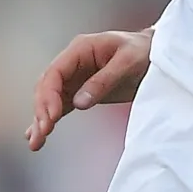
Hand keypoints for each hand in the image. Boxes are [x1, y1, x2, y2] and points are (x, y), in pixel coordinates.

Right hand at [26, 27, 152, 149]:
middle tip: (44, 131)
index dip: (49, 95)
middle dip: (43, 110)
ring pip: (49, 99)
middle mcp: (72, 63)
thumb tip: (79, 103)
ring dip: (41, 119)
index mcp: (80, 49)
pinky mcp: (80, 91)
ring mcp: (74, 78)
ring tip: (36, 142)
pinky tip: (37, 135)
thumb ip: (103, 82)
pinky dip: (48, 120)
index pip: (55, 73)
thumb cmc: (143, 52)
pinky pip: (59, 106)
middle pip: (47, 87)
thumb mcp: (127, 63)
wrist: (156, 55)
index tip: (52, 116)